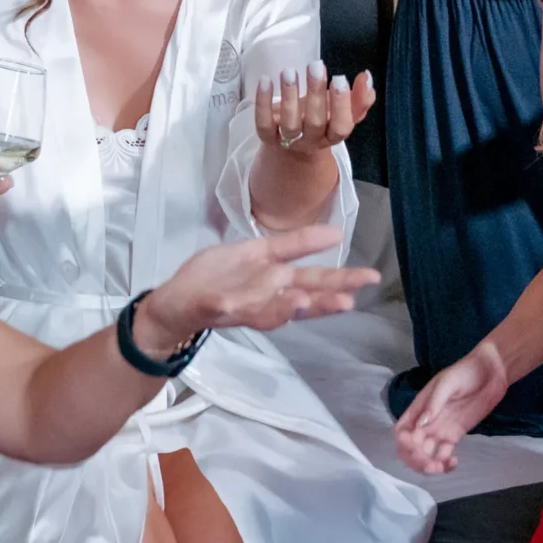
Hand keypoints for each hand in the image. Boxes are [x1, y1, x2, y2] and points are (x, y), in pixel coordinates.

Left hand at [138, 224, 376, 346]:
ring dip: (293, 306)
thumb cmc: (214, 277)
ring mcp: (241, 301)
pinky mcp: (217, 306)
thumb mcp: (253, 253)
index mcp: (271, 273)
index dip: (338, 272)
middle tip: (356, 296)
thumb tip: (329, 234)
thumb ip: (288, 248)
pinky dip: (254, 307)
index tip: (368, 274)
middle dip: (328, 294)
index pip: (309, 269)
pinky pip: (237, 307)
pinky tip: (270, 303)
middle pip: (301, 293)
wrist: (174, 304)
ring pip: (274, 306)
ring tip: (312, 300)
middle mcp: (263, 291)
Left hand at [251, 63, 375, 155]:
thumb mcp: (344, 112)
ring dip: (290, 97)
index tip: (340, 78)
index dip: (341, 105)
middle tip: (316, 65)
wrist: (294, 148)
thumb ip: (360, 97)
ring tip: (290, 71)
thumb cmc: (323, 121)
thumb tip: (366, 76)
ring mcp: (289, 141)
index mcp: (333, 135)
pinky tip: (266, 81)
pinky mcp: (267, 137)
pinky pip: (264, 124)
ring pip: (289, 125)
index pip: (341, 126)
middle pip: (315, 122)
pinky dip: (263, 104)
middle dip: (316, 93)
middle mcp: (312, 141)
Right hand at [392, 341, 509, 473]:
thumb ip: (433, 404)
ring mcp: (440, 430)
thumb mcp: (447, 383)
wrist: (491, 372)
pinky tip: (454, 463)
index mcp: (418, 408)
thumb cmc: (466, 372)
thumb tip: (419, 426)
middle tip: (431, 465)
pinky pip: (444, 455)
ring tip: (443, 466)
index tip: (416, 449)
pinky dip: (445, 464)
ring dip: (430, 465)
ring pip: (426, 454)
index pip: (402, 431)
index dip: (403, 444)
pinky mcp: (454, 436)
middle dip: (416, 460)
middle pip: (411, 448)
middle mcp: (425, 422)